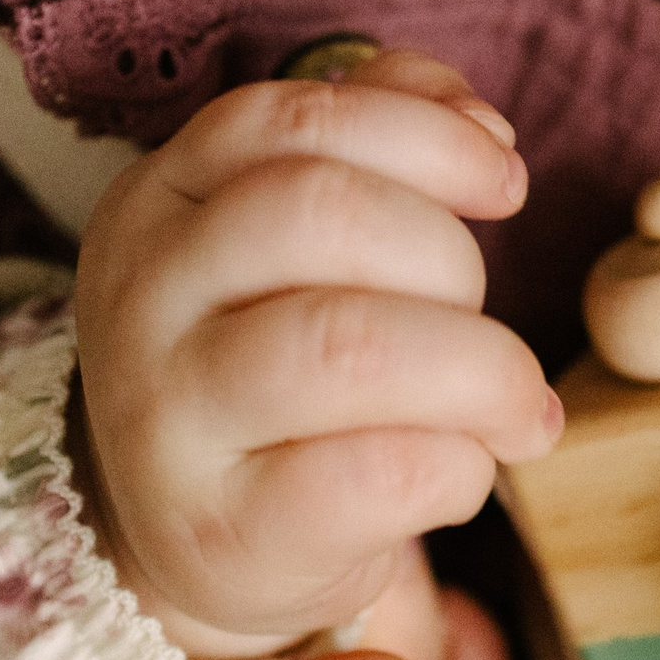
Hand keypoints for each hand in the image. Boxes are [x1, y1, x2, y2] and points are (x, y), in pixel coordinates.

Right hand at [71, 49, 561, 659]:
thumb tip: (482, 124)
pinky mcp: (226, 528)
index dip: (425, 137)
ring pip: (352, 345)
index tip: (506, 181)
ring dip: (482, 369)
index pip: (290, 122)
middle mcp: (143, 294)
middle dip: (452, 259)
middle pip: (325, 214)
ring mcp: (170, 416)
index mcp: (158, 198)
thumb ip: (378, 147)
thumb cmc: (275, 370)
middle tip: (491, 326)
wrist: (199, 538)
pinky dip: (462, 464)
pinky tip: (465, 468)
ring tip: (517, 407)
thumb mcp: (294, 245)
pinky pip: (382, 470)